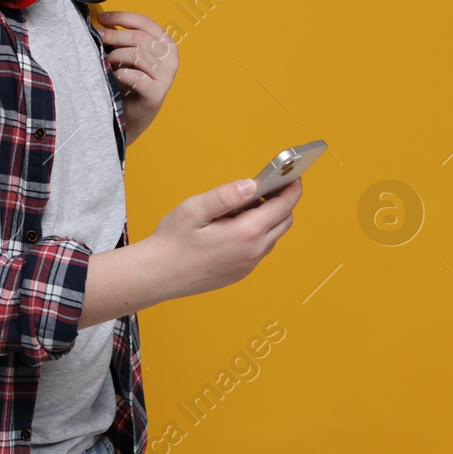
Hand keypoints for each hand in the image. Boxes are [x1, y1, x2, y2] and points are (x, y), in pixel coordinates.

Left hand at [97, 10, 177, 145]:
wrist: (130, 115)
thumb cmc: (128, 82)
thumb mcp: (127, 55)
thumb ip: (122, 38)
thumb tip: (101, 21)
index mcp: (166, 44)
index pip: (145, 22)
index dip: (121, 17)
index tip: (102, 18)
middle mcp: (171, 58)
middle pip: (139, 37)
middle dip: (113, 36)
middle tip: (96, 39)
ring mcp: (166, 77)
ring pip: (136, 54)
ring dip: (115, 56)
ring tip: (107, 63)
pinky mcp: (157, 93)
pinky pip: (135, 76)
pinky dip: (120, 74)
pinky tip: (115, 76)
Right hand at [146, 177, 301, 300]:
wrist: (158, 275)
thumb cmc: (172, 243)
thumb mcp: (194, 209)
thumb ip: (225, 195)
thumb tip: (250, 184)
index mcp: (246, 233)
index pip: (283, 207)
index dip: (291, 189)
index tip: (294, 178)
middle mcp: (253, 252)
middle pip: (283, 222)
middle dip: (281, 203)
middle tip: (265, 188)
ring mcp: (248, 265)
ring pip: (272, 237)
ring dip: (267, 219)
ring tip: (243, 206)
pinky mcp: (240, 272)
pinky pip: (259, 249)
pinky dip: (257, 234)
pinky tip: (233, 227)